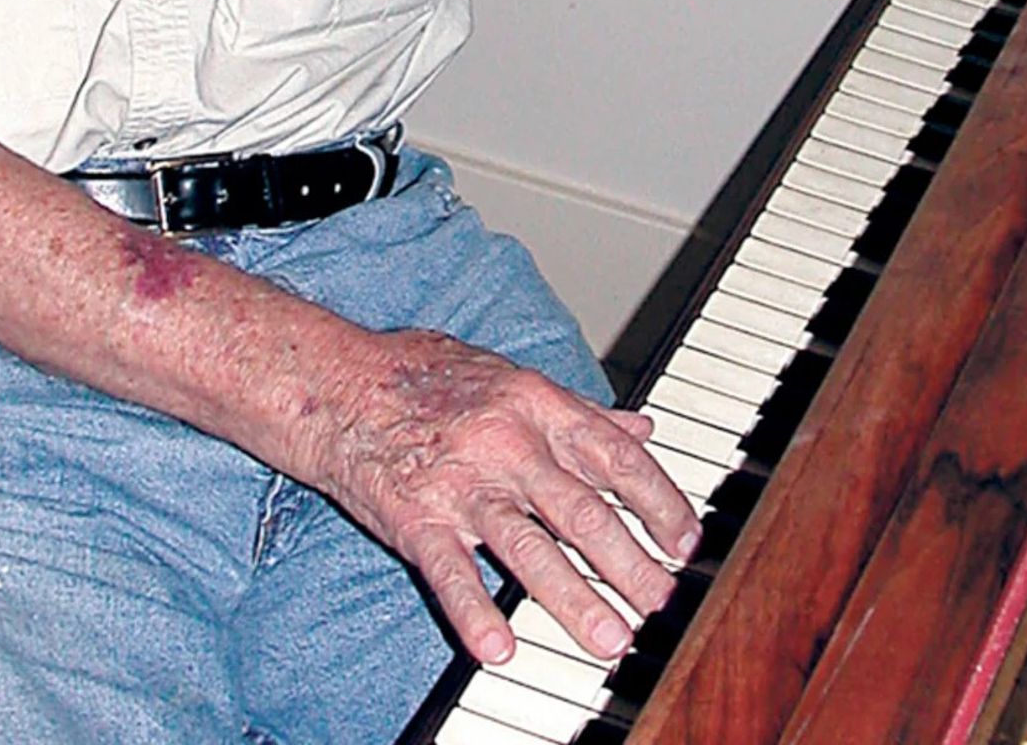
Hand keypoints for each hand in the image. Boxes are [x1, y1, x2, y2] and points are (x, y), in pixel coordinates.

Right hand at [298, 327, 700, 664]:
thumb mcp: (512, 379)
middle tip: (663, 604)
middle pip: (583, 510)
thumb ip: (580, 412)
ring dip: (573, 597)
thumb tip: (640, 428)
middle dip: (630, 563)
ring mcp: (461, 482)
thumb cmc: (430, 378)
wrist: (340, 380)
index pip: (615, 456)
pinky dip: (474, 612)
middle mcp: (508, 442)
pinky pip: (450, 571)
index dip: (658, 500)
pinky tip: (500, 649)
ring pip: (527, 547)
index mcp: (537, 404)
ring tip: (610, 638)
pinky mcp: (415, 517)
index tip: (686, 540)